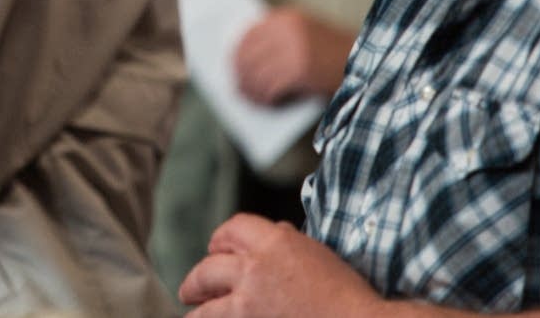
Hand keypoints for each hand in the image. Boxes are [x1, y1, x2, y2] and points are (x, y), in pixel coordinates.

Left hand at [179, 214, 381, 317]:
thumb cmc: (348, 296)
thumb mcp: (318, 255)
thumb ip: (288, 243)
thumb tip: (276, 233)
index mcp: (276, 241)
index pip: (232, 229)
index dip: (220, 240)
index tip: (215, 251)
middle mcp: (255, 267)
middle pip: (209, 267)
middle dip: (197, 279)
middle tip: (191, 289)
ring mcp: (249, 302)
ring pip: (206, 306)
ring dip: (198, 310)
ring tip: (193, 313)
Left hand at [234, 6, 354, 105]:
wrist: (370, 64)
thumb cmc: (337, 54)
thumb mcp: (307, 34)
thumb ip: (279, 38)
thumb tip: (244, 57)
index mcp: (287, 17)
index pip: (249, 34)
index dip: (238, 53)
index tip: (233, 66)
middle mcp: (288, 30)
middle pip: (248, 54)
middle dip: (241, 73)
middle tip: (238, 87)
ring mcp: (294, 49)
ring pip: (256, 73)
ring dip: (251, 89)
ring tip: (251, 98)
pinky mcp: (300, 71)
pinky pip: (270, 87)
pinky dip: (265, 98)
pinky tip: (267, 103)